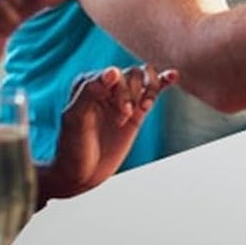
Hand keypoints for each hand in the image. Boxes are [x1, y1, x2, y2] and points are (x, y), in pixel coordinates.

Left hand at [41, 64, 177, 200]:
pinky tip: (173, 76)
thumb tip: (112, 71)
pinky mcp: (137, 112)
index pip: (115, 73)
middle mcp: (107, 87)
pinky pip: (153, 91)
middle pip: (133, 74)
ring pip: (144, 79)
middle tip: (123, 117)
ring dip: (148, 91)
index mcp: (89, 83)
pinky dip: (164, 81)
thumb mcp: (75, 119)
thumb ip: (90, 92)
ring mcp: (124, 99)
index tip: (121, 112)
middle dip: (132, 95)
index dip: (122, 91)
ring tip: (144, 108)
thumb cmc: (72, 147)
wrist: (81, 174)